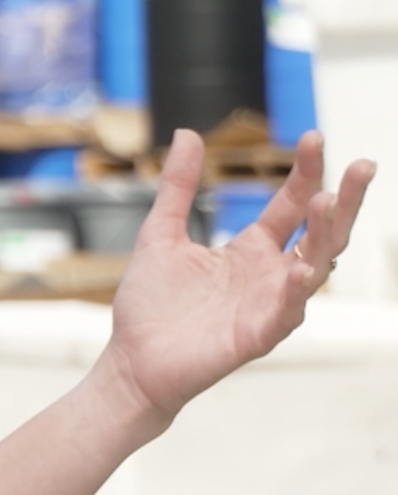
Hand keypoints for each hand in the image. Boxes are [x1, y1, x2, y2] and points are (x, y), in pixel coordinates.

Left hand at [100, 129, 374, 425]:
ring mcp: (269, 304)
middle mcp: (270, 274)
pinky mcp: (258, 335)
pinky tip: (304, 267)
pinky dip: (297, 289)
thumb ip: (178, 187)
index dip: (307, 173)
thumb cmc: (151, 305)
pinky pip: (288, 311)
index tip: (315, 137)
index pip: (291, 205)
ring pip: (314, 267)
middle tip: (363, 165)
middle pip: (321, 232)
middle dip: (344, 200)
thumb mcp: (161, 233)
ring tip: (329, 201)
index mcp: (251, 250)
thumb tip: (188, 134)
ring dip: (324, 235)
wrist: (132, 361)